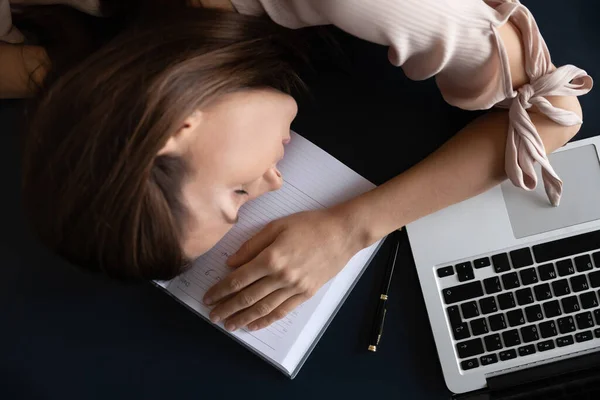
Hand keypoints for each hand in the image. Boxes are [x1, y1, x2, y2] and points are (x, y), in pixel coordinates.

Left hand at [203, 208, 362, 331]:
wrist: (342, 233)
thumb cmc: (309, 224)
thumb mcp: (276, 226)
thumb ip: (251, 245)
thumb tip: (230, 263)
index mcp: (270, 258)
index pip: (238, 280)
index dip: (220, 291)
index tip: (208, 298)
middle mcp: (281, 276)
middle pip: (247, 297)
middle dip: (227, 308)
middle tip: (212, 316)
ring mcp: (294, 287)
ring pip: (263, 308)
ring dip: (243, 318)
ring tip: (228, 324)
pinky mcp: (306, 294)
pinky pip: (282, 311)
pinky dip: (266, 320)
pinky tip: (254, 325)